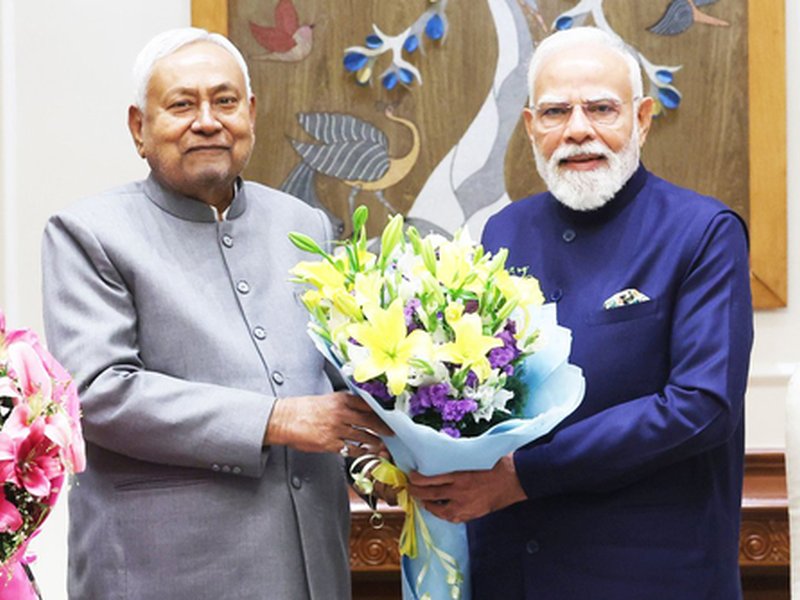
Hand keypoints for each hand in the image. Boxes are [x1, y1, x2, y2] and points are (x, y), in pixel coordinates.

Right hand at [264, 392, 391, 452]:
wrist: (284, 419)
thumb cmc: (303, 409)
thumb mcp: (327, 399)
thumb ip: (344, 403)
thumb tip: (362, 408)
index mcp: (341, 399)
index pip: (368, 404)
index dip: (382, 410)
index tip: (391, 415)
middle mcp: (341, 413)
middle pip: (370, 421)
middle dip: (384, 428)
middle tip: (392, 432)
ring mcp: (337, 429)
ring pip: (364, 436)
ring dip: (375, 441)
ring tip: (381, 444)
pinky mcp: (331, 444)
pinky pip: (352, 449)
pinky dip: (361, 451)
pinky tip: (366, 452)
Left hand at [406, 454, 526, 522]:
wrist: (515, 479)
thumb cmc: (496, 464)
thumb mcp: (473, 459)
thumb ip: (457, 464)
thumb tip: (442, 461)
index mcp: (460, 476)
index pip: (431, 480)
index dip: (417, 480)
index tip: (411, 476)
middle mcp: (460, 493)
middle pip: (431, 495)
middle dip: (416, 492)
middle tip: (409, 489)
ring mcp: (465, 506)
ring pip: (438, 510)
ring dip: (427, 505)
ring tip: (421, 500)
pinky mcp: (472, 514)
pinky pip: (452, 517)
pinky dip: (442, 514)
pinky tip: (439, 510)